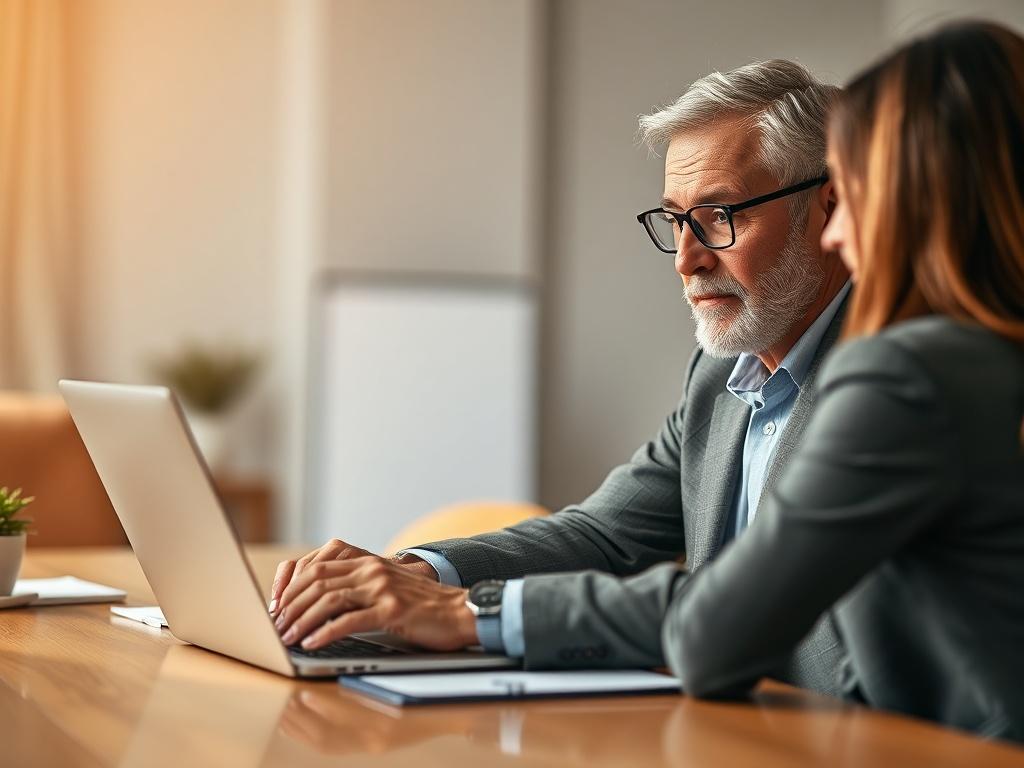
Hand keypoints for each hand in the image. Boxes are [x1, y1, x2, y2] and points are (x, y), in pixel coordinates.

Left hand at [273, 555, 477, 650]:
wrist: (460, 612)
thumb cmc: (421, 608)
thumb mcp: (385, 589)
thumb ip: (357, 589)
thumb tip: (317, 607)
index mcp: (366, 562)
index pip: (315, 569)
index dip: (290, 589)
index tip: (275, 609)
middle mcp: (371, 570)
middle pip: (316, 582)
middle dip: (289, 606)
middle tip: (275, 628)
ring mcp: (382, 588)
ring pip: (328, 600)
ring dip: (301, 621)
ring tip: (287, 639)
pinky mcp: (392, 610)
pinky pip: (349, 620)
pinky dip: (324, 633)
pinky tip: (312, 644)